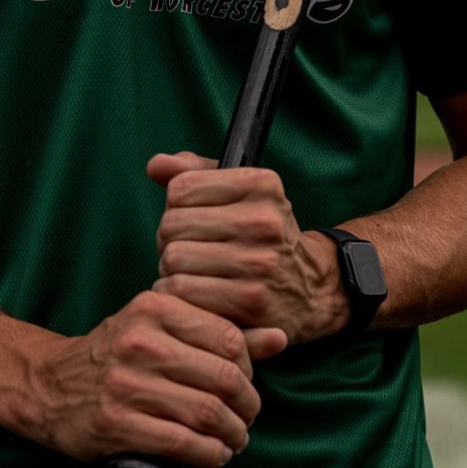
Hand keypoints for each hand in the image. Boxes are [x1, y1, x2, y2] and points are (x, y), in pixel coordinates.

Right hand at [24, 289, 286, 467]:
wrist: (50, 385)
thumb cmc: (118, 354)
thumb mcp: (162, 328)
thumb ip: (219, 331)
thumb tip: (281, 336)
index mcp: (155, 307)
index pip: (229, 338)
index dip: (249, 368)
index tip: (245, 385)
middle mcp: (141, 341)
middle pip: (223, 377)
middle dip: (247, 406)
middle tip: (247, 419)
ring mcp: (125, 383)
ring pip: (207, 412)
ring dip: (233, 435)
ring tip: (235, 440)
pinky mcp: (115, 423)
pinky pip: (182, 442)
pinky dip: (210, 454)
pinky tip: (215, 455)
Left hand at [148, 151, 349, 344]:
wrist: (311, 290)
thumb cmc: (261, 235)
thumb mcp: (240, 193)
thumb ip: (193, 172)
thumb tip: (155, 166)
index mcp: (261, 184)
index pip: (180, 188)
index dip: (176, 206)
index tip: (194, 218)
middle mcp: (263, 220)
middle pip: (171, 225)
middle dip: (169, 240)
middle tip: (191, 250)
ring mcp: (258, 263)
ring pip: (172, 259)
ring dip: (171, 270)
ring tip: (194, 272)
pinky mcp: (250, 301)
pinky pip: (182, 292)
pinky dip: (177, 294)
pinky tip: (195, 294)